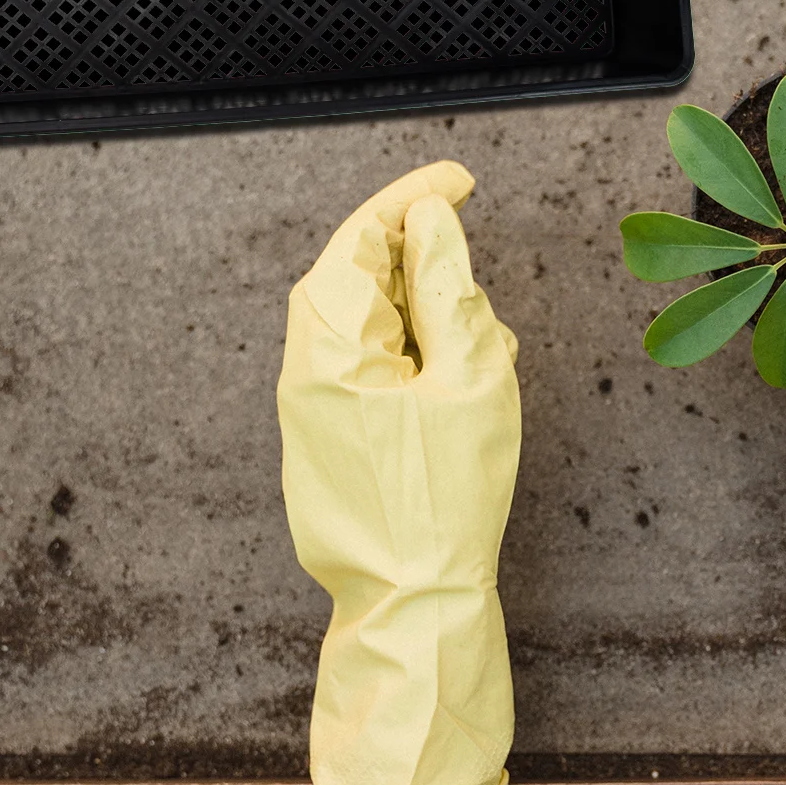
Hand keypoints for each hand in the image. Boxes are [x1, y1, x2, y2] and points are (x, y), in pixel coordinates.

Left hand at [277, 162, 520, 784]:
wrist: (414, 606)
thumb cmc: (447, 500)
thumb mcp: (472, 378)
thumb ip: (451, 288)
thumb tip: (432, 219)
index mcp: (330, 344)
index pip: (362, 237)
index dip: (414, 196)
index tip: (461, 178)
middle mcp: (303, 367)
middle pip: (358, 277)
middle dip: (425, 269)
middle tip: (481, 296)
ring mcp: (308, 405)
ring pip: (368, 325)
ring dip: (427, 323)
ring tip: (480, 363)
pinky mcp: (324, 437)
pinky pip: (365, 370)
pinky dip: (412, 362)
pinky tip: (456, 394)